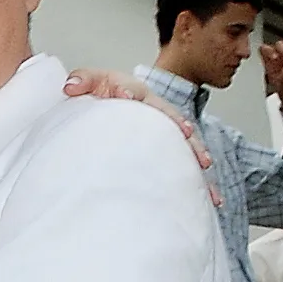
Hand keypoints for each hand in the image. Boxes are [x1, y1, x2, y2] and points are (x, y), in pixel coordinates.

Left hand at [64, 68, 217, 200]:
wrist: (125, 103)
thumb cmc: (111, 95)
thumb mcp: (95, 83)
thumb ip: (83, 81)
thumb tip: (71, 86)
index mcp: (139, 95)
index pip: (136, 92)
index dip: (130, 93)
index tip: (125, 96)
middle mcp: (159, 113)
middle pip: (172, 117)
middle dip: (179, 123)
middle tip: (186, 132)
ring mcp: (169, 135)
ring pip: (188, 143)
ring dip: (197, 153)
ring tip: (204, 166)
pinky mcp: (174, 155)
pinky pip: (190, 170)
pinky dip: (202, 184)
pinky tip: (212, 199)